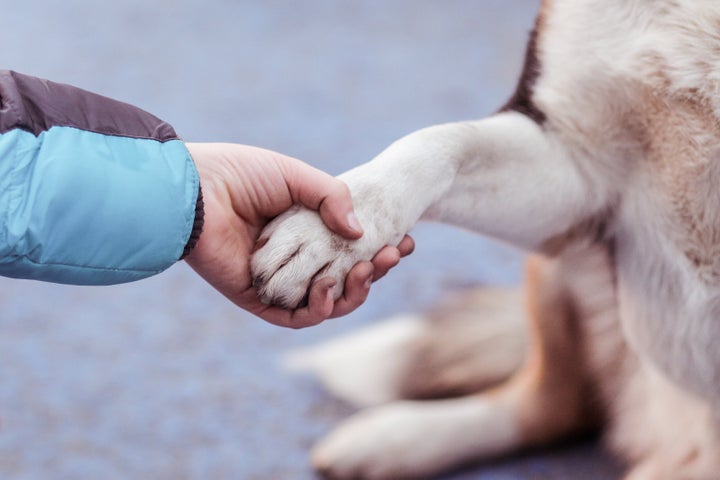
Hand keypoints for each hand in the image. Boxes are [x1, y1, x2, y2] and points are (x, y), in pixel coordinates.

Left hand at [183, 143, 413, 327]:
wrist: (195, 190)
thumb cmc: (241, 175)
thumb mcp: (296, 177)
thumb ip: (332, 197)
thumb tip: (359, 232)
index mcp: (302, 233)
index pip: (348, 252)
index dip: (378, 250)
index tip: (404, 241)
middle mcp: (293, 260)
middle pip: (343, 279)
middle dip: (373, 273)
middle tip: (392, 255)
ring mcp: (277, 281)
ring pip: (325, 303)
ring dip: (353, 293)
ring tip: (366, 272)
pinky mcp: (257, 300)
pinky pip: (295, 317)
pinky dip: (319, 310)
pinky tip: (331, 290)